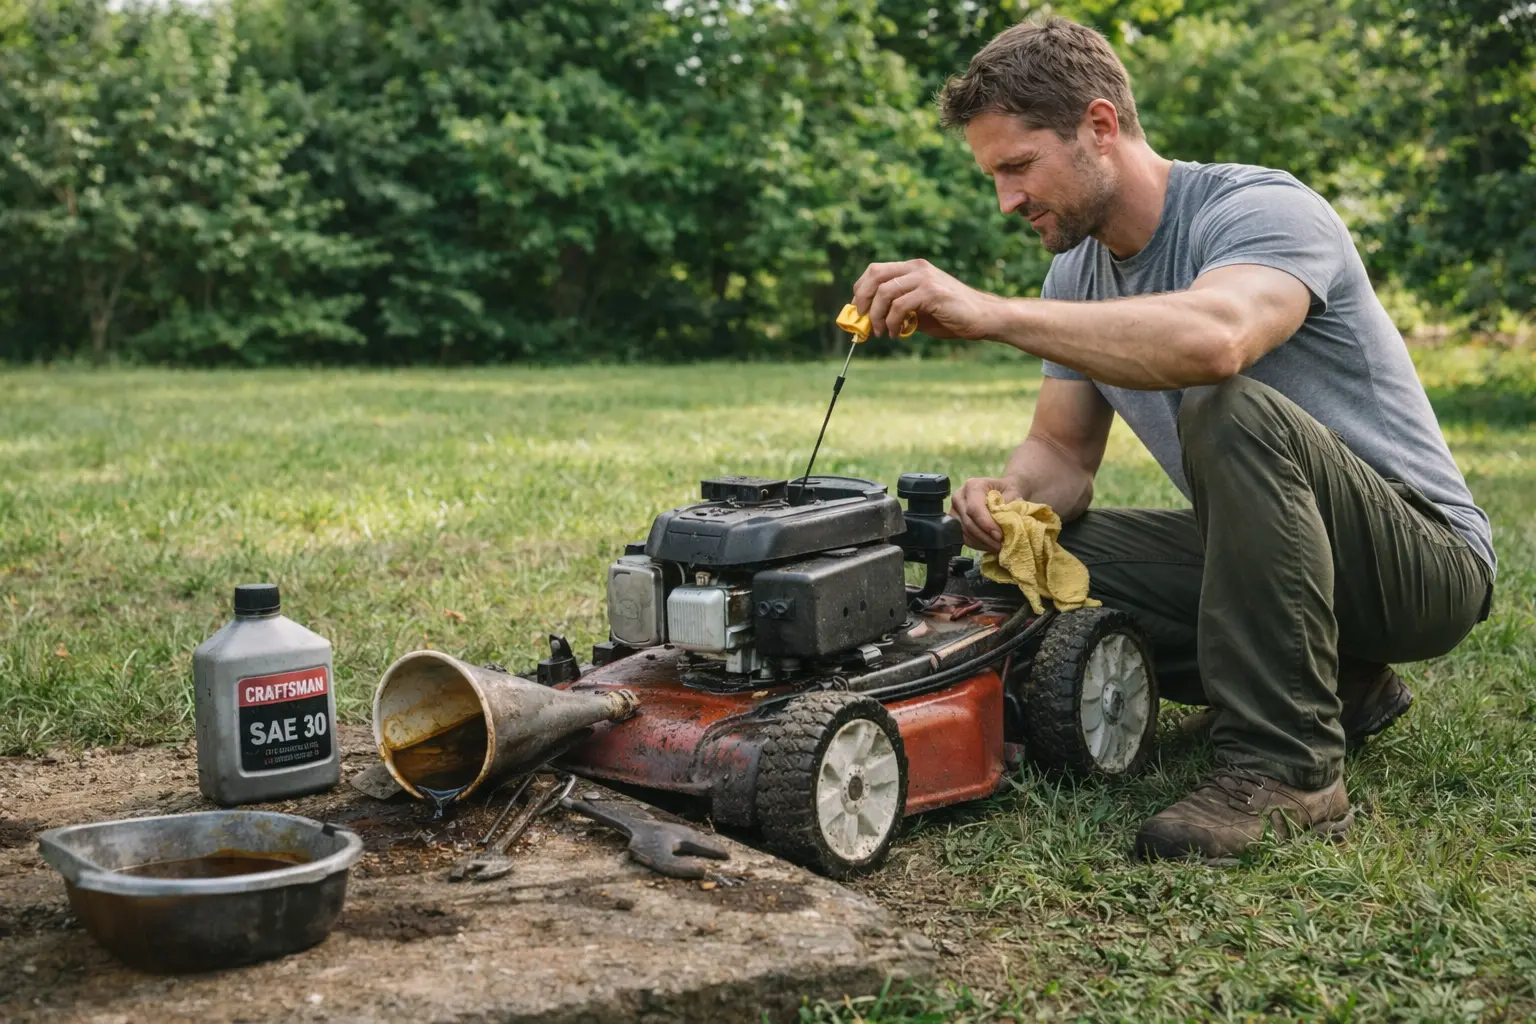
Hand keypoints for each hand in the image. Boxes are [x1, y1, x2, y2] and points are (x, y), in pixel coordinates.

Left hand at [851, 259, 999, 339]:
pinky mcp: (932, 292)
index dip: (861, 289)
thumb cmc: (951, 315)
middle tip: (863, 321)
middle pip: (875, 276)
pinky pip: (899, 306)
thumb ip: (898, 308)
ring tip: (882, 333)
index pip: (875, 270)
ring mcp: (925, 278)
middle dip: (863, 300)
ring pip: (884, 293)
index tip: (859, 310)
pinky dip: (892, 323)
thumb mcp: (919, 309)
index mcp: (913, 268)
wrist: (983, 317)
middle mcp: (917, 268)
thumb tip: (870, 319)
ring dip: (877, 316)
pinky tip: (896, 333)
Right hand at [951, 475, 1023, 553]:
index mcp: (972, 486)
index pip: (974, 508)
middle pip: (968, 522)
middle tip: (1001, 545)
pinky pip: (965, 538)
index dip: (986, 524)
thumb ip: (1008, 507)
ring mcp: (955, 512)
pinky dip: (979, 544)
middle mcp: (959, 497)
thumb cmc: (1007, 491)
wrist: (1001, 491)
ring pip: (966, 533)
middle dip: (985, 537)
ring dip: (983, 543)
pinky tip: (991, 545)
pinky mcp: (955, 524)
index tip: (999, 536)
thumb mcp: (1013, 494)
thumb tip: (1006, 524)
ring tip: (998, 547)